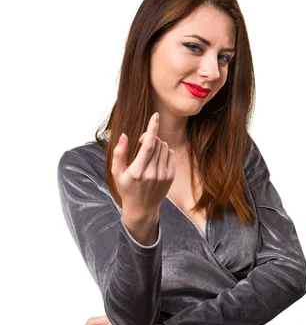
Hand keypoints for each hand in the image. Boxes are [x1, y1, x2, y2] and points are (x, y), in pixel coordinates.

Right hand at [112, 113, 175, 242]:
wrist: (142, 207)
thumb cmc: (126, 188)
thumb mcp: (116, 173)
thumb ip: (119, 153)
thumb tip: (123, 135)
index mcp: (137, 171)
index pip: (148, 145)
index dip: (152, 128)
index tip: (155, 116)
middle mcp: (152, 173)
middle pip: (157, 143)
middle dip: (150, 138)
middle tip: (142, 143)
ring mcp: (164, 175)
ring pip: (165, 147)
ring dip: (157, 145)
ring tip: (148, 154)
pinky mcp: (171, 176)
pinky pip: (171, 154)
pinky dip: (164, 152)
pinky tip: (156, 160)